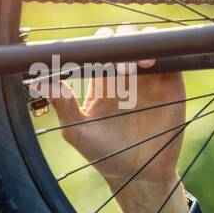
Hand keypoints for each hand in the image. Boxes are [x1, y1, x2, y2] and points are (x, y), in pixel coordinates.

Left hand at [40, 24, 188, 212]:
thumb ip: (62, 105)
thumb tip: (42, 82)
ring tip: (136, 66)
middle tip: (116, 65)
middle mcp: (125, 75)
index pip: (98, 50)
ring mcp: (149, 77)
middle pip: (124, 40)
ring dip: (140, 44)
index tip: (92, 56)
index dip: (96, 45)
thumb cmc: (103, 153)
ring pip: (147, 43)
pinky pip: (171, 57)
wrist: (139, 173)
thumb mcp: (76, 131)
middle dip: (120, 41)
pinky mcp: (171, 83)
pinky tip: (152, 64)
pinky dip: (163, 51)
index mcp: (101, 82)